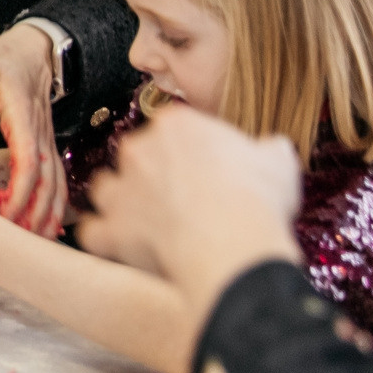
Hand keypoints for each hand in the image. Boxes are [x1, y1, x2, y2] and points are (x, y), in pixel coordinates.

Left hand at [0, 23, 64, 236]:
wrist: (31, 50)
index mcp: (23, 118)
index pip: (28, 162)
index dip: (20, 191)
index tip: (6, 215)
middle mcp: (41, 134)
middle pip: (47, 180)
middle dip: (36, 212)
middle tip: (20, 241)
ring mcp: (48, 140)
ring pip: (56, 182)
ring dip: (49, 212)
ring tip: (38, 241)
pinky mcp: (47, 144)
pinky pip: (56, 177)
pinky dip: (55, 202)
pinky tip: (49, 223)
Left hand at [80, 107, 300, 313]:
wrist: (232, 243)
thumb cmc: (255, 199)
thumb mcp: (277, 161)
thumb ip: (266, 150)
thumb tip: (271, 149)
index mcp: (176, 124)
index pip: (175, 129)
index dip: (192, 152)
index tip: (207, 171)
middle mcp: (139, 150)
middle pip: (138, 156)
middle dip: (155, 175)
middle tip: (184, 201)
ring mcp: (120, 189)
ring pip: (107, 188)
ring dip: (122, 202)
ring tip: (149, 222)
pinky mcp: (110, 229)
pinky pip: (95, 232)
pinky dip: (107, 240)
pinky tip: (123, 247)